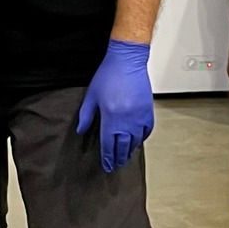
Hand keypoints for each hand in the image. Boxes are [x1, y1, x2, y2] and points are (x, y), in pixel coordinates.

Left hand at [76, 38, 154, 173]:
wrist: (127, 61)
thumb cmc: (109, 76)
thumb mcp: (92, 96)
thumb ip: (86, 115)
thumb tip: (81, 131)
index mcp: (111, 118)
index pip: (109, 145)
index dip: (108, 158)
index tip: (107, 166)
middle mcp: (127, 121)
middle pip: (123, 147)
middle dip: (119, 158)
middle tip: (115, 165)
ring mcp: (139, 117)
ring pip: (136, 141)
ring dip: (130, 151)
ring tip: (125, 156)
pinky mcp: (148, 111)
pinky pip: (147, 131)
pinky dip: (142, 139)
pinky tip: (137, 142)